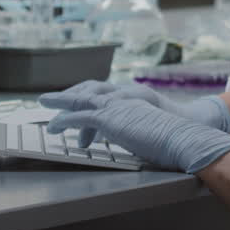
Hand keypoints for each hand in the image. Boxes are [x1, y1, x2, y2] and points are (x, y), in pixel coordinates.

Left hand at [39, 81, 229, 133]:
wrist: (183, 135)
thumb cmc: (174, 139)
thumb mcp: (153, 130)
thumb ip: (139, 130)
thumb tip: (133, 139)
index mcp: (134, 99)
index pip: (107, 94)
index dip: (90, 96)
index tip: (79, 103)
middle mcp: (124, 98)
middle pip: (90, 90)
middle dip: (70, 94)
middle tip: (53, 98)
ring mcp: (116, 106)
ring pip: (80, 100)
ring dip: (61, 102)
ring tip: (46, 105)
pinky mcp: (109, 117)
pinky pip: (79, 117)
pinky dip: (64, 120)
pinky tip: (54, 126)